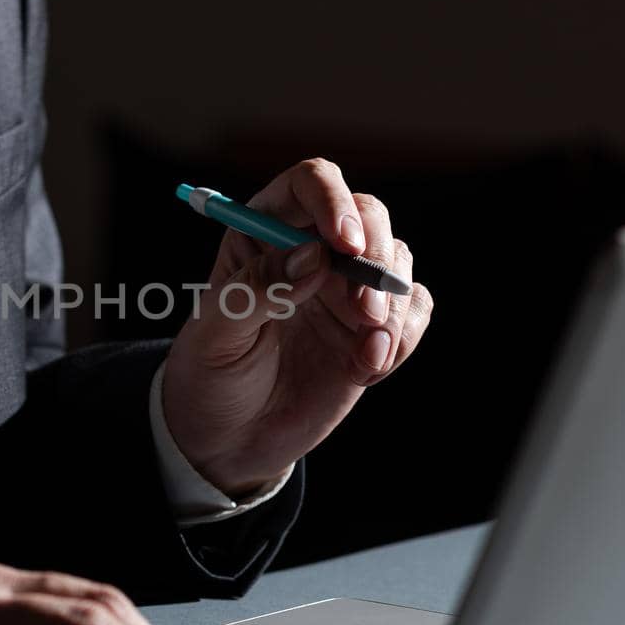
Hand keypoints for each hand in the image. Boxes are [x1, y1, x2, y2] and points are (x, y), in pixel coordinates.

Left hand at [163, 159, 434, 495]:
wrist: (231, 439)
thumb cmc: (211, 376)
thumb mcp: (218, 334)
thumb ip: (259, 289)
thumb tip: (314, 256)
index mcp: (262, 232)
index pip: (309, 184)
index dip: (333, 202)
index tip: (346, 246)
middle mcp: (311, 248)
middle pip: (368, 214)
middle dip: (377, 258)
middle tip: (364, 311)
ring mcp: (345, 286)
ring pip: (398, 261)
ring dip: (390, 306)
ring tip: (364, 355)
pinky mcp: (373, 326)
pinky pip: (413, 309)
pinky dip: (402, 338)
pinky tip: (365, 370)